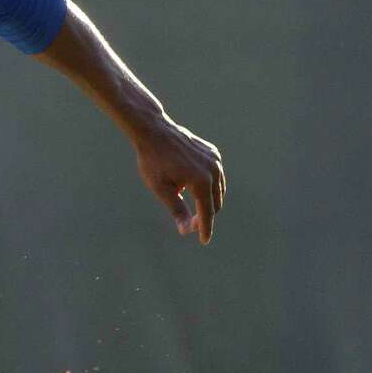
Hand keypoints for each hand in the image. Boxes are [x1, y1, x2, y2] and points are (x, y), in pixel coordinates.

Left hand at [134, 118, 225, 244]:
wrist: (155, 132)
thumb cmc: (153, 162)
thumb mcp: (161, 189)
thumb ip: (176, 210)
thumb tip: (185, 230)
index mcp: (201, 181)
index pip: (207, 212)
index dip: (205, 228)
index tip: (203, 240)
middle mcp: (213, 170)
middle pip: (215, 202)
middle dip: (203, 215)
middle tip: (187, 224)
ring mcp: (215, 160)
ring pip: (218, 190)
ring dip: (206, 201)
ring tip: (187, 204)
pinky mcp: (213, 153)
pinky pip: (216, 176)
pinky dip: (207, 186)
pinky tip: (192, 187)